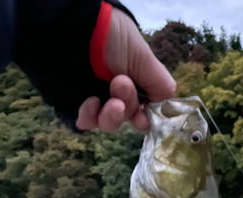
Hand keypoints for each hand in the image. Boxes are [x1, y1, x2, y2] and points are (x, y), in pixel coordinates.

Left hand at [76, 8, 175, 131]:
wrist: (77, 28)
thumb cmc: (114, 37)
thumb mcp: (145, 58)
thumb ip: (160, 84)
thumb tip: (166, 105)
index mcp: (135, 84)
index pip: (144, 112)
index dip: (145, 118)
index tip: (143, 117)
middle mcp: (116, 94)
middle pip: (127, 118)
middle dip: (128, 107)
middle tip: (121, 85)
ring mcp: (97, 100)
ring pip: (108, 123)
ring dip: (113, 116)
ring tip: (112, 102)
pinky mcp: (76, 105)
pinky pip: (85, 122)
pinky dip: (90, 117)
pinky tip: (91, 101)